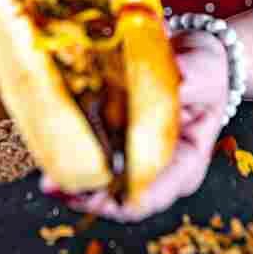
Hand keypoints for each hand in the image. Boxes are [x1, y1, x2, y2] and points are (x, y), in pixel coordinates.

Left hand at [40, 29, 229, 220]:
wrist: (189, 52)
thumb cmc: (203, 67)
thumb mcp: (206, 70)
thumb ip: (194, 77)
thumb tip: (181, 81)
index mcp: (186, 161)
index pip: (154, 195)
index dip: (123, 201)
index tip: (98, 194)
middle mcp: (157, 169)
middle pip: (119, 198)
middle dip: (87, 195)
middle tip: (56, 185)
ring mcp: (133, 157)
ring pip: (99, 183)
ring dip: (72, 180)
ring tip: (47, 176)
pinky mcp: (114, 140)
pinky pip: (90, 156)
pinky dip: (70, 155)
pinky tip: (49, 149)